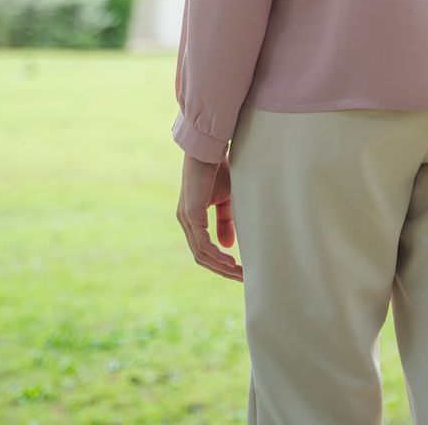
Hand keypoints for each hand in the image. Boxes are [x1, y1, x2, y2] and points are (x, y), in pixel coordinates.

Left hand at [177, 154, 241, 280]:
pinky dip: (216, 254)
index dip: (221, 263)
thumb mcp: (227, 200)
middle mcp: (185, 221)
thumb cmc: (218, 169)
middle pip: (201, 257)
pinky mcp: (190, 214)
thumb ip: (225, 222)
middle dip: (222, 270)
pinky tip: (230, 260)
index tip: (240, 271)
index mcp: (192, 218)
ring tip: (239, 273)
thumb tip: (227, 246)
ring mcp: (186, 219)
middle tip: (242, 278)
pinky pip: (202, 242)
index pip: (204, 249)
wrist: (210, 148)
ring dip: (221, 266)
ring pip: (201, 253)